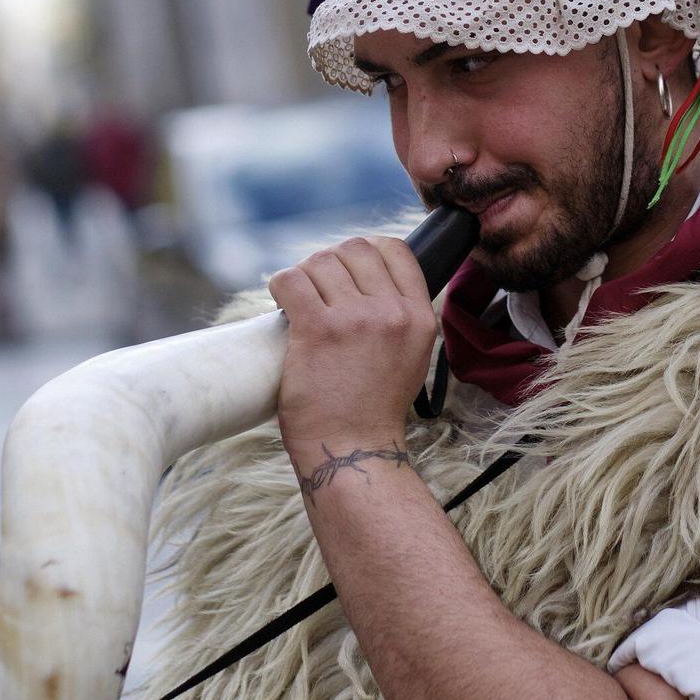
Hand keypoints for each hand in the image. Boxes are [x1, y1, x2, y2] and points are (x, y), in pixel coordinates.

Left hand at [269, 236, 436, 483]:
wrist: (354, 451)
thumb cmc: (374, 409)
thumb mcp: (412, 356)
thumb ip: (401, 317)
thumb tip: (373, 283)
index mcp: (419, 317)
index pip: (395, 249)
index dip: (366, 250)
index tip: (348, 269)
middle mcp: (392, 313)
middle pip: (354, 249)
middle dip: (330, 263)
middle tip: (318, 290)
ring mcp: (356, 320)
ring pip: (320, 261)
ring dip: (304, 276)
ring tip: (300, 302)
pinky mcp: (318, 330)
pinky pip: (291, 280)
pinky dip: (280, 285)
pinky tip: (281, 303)